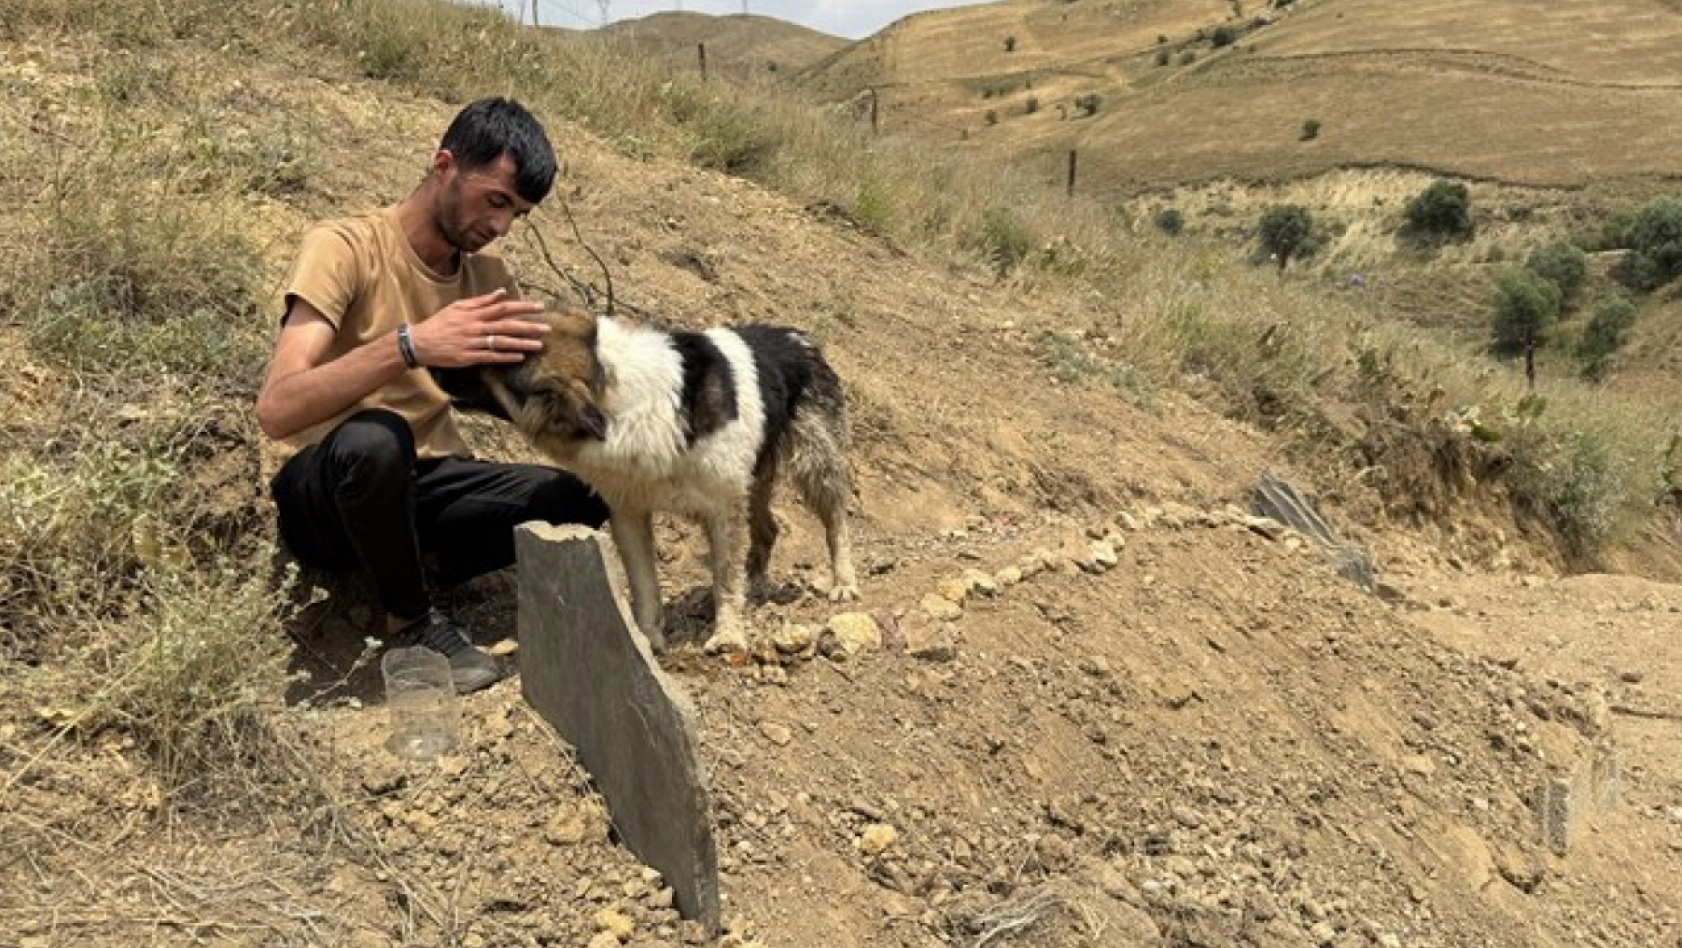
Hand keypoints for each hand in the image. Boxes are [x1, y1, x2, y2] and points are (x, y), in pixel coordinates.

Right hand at [409, 288, 547, 367]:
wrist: (420, 342)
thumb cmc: (441, 323)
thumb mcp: (459, 306)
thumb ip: (482, 301)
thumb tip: (502, 292)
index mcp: (474, 313)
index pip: (503, 307)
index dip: (523, 307)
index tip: (540, 307)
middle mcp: (476, 326)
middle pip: (506, 324)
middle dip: (528, 326)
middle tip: (547, 328)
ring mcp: (473, 342)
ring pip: (502, 342)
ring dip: (522, 343)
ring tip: (539, 345)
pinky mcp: (469, 356)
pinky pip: (490, 356)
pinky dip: (506, 357)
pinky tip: (520, 357)